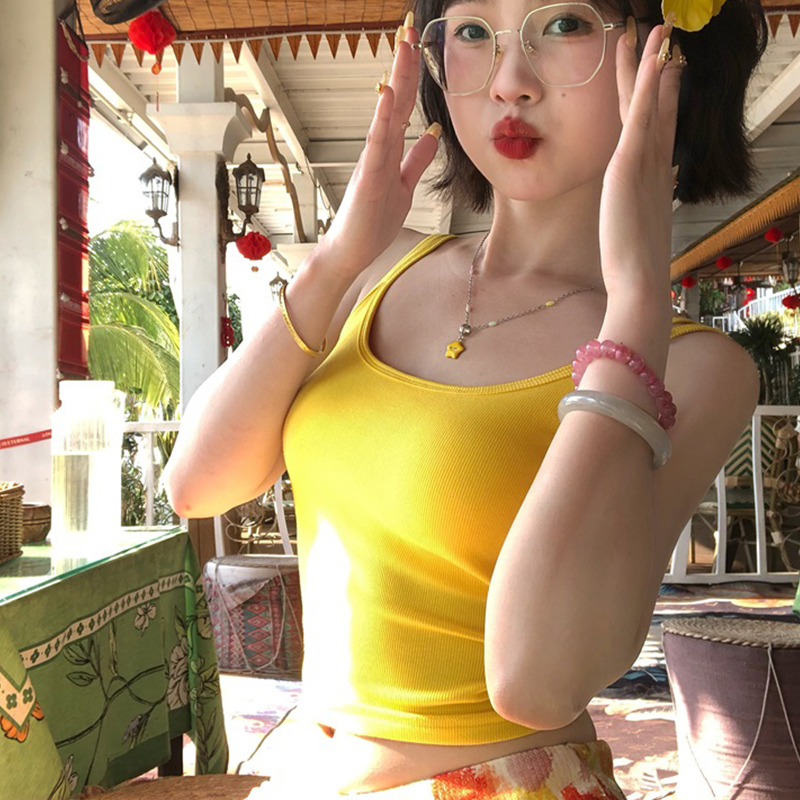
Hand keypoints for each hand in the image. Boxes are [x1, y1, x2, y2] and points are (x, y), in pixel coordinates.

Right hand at [317, 21, 440, 280]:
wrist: (351, 250)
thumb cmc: (372, 222)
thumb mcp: (403, 187)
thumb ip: (416, 161)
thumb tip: (432, 136)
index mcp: (388, 150)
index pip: (402, 106)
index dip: (412, 77)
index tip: (419, 46)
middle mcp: (378, 148)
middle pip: (393, 100)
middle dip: (403, 65)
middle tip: (410, 29)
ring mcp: (371, 160)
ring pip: (385, 114)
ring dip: (395, 80)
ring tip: (402, 48)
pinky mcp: (367, 177)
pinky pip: (376, 143)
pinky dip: (382, 118)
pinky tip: (388, 95)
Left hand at [598, 18, 684, 301]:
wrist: (639, 281)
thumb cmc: (636, 260)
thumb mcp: (641, 221)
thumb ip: (647, 197)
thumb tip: (654, 183)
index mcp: (654, 173)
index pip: (657, 124)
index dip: (660, 93)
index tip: (663, 68)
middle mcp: (653, 162)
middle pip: (654, 105)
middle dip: (654, 69)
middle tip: (657, 36)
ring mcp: (644, 162)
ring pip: (648, 103)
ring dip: (650, 65)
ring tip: (653, 31)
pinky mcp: (630, 167)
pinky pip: (639, 118)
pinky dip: (647, 88)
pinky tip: (653, 60)